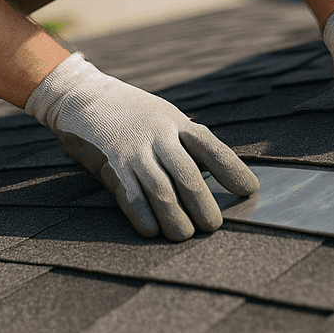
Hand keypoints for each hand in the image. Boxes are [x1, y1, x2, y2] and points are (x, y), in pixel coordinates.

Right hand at [24, 52, 258, 240]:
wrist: (83, 96)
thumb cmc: (133, 114)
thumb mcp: (164, 117)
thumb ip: (187, 143)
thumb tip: (218, 177)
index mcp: (176, 123)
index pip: (211, 147)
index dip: (232, 170)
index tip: (250, 190)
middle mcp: (157, 135)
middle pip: (187, 175)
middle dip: (203, 204)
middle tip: (214, 226)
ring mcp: (132, 150)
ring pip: (160, 190)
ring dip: (175, 218)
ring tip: (185, 235)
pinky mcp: (109, 165)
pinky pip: (129, 196)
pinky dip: (142, 216)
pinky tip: (151, 230)